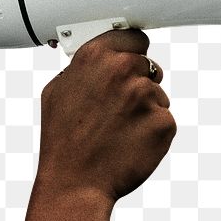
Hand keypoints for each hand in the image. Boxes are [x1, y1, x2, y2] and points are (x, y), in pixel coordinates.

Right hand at [35, 29, 175, 204]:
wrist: (75, 183)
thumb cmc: (62, 141)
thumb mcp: (57, 92)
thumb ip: (81, 68)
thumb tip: (97, 60)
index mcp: (94, 57)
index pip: (131, 36)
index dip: (131, 51)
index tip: (129, 59)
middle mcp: (122, 70)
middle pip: (147, 65)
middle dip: (137, 82)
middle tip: (118, 108)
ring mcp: (145, 96)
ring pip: (157, 94)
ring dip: (144, 109)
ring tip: (118, 131)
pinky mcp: (163, 122)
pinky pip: (164, 119)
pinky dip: (151, 131)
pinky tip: (130, 143)